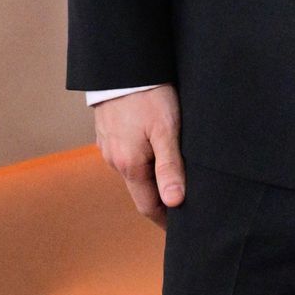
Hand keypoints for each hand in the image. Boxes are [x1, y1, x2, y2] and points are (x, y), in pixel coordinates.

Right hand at [94, 85, 185, 224]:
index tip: (183, 229)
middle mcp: (114, 160)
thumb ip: (170, 167)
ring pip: (134, 172)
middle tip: (186, 206)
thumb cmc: (150, 96)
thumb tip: (174, 203)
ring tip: (176, 178)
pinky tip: (157, 152)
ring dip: (152, 178)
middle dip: (161, 200)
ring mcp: (108, 146)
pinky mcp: (108, 132)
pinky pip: (127, 154)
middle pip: (140, 190)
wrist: (123, 65)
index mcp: (129, 165)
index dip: (165, 220)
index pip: (148, 206)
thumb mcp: (167, 131)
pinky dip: (143, 160)